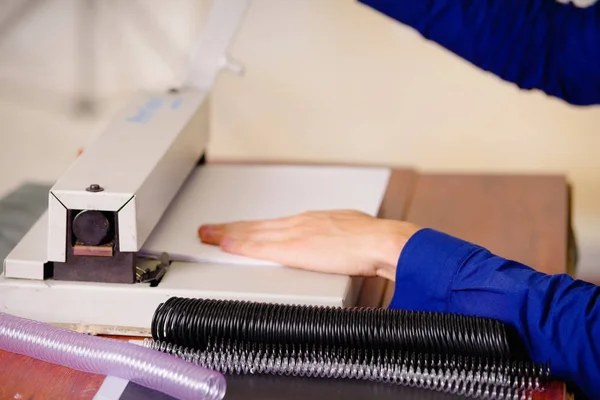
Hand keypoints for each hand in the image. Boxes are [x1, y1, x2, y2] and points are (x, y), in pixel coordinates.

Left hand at [198, 210, 419, 280]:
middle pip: (256, 226)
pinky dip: (240, 245)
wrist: (380, 241)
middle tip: (207, 228)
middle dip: (230, 228)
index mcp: (311, 221)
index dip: (250, 227)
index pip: (272, 225)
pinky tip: (225, 246)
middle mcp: (298, 223)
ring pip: (253, 232)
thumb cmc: (371, 240)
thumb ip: (332, 238)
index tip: (234, 229)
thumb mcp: (347, 231)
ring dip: (228, 234)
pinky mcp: (295, 248)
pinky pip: (259, 246)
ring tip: (208, 235)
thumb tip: (332, 244)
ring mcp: (295, 233)